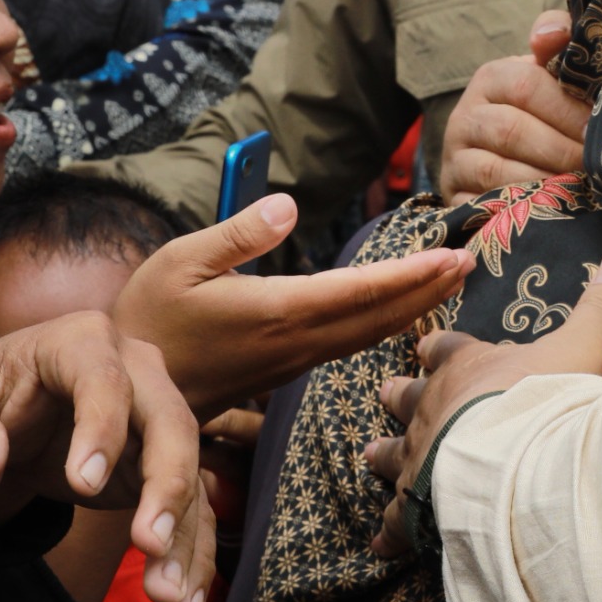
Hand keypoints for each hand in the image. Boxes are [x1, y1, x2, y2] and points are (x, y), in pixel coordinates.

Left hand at [0, 310, 215, 601]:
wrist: (3, 416)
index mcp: (80, 341)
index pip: (103, 380)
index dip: (102, 429)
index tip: (85, 485)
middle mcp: (135, 370)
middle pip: (170, 420)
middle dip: (168, 483)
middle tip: (148, 543)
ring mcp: (155, 418)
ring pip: (189, 470)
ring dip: (183, 535)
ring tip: (169, 596)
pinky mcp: (161, 464)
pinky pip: (188, 507)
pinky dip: (190, 554)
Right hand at [111, 193, 471, 417]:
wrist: (129, 395)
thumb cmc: (148, 318)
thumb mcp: (179, 261)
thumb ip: (237, 234)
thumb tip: (287, 206)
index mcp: (273, 312)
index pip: (357, 292)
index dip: (408, 275)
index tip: (451, 256)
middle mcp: (293, 342)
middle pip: (375, 317)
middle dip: (427, 290)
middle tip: (472, 261)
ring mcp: (291, 361)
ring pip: (366, 334)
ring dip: (412, 308)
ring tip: (449, 281)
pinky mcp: (284, 369)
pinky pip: (347, 345)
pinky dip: (381, 323)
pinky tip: (398, 310)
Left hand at [366, 256, 601, 558]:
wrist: (516, 465)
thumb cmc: (546, 403)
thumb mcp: (582, 349)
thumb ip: (599, 309)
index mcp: (468, 369)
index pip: (448, 349)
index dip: (439, 348)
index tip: (426, 346)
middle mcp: (434, 407)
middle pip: (409, 395)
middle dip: (399, 394)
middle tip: (385, 391)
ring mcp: (419, 456)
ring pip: (391, 451)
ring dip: (383, 452)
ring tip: (370, 454)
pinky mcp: (415, 505)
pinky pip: (396, 520)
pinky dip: (389, 531)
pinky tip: (381, 544)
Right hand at [440, 8, 589, 202]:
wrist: (496, 156)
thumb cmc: (538, 110)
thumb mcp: (548, 73)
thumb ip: (559, 42)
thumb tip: (553, 33)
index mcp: (491, 77)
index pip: (527, 86)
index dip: (568, 110)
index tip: (601, 130)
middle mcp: (465, 116)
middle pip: (512, 130)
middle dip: (562, 150)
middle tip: (598, 166)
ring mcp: (455, 159)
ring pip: (496, 171)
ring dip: (544, 181)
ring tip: (581, 189)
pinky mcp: (454, 198)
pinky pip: (483, 205)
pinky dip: (519, 208)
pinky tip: (551, 210)